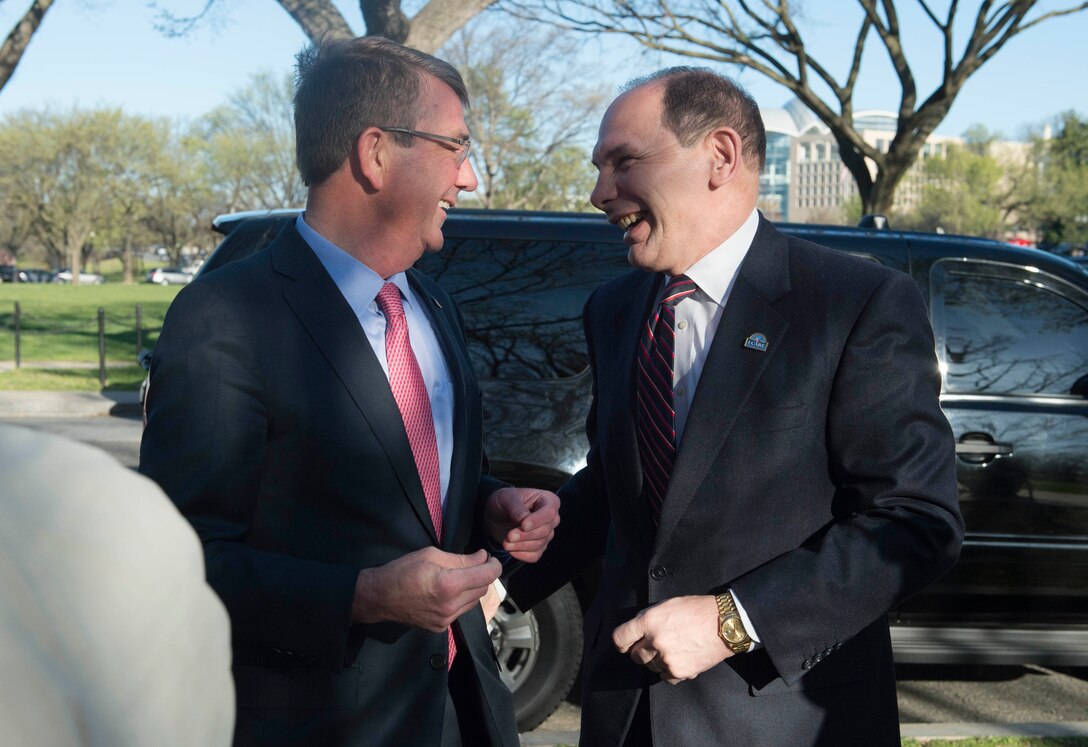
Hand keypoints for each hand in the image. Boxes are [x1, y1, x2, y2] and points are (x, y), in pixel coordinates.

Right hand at [352, 547, 500, 631]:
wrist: (380, 597)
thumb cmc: (403, 571)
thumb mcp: (432, 555)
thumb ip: (461, 559)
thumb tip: (483, 558)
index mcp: (450, 585)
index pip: (487, 576)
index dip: (494, 565)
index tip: (491, 559)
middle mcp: (451, 606)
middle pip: (483, 589)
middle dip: (483, 575)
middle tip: (475, 564)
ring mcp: (446, 620)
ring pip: (474, 602)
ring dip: (473, 589)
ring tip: (460, 578)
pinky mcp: (441, 627)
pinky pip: (461, 612)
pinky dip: (461, 601)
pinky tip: (449, 592)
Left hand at [484, 487, 559, 561]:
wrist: (496, 515)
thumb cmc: (504, 502)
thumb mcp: (506, 498)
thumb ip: (516, 508)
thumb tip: (524, 520)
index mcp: (548, 500)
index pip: (549, 512)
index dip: (537, 520)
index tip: (523, 525)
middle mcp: (551, 518)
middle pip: (545, 531)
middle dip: (526, 535)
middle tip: (509, 536)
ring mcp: (547, 533)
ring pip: (540, 544)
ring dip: (521, 546)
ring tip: (506, 543)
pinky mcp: (539, 546)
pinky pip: (535, 555)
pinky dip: (523, 555)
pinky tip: (511, 550)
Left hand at [612, 595, 729, 684]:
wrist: (725, 625)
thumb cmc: (698, 610)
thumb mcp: (668, 604)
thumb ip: (649, 617)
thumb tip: (636, 629)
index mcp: (649, 621)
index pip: (620, 637)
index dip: (621, 642)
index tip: (625, 645)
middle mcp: (655, 641)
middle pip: (635, 656)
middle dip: (642, 651)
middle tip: (655, 645)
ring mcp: (667, 658)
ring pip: (651, 667)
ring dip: (658, 661)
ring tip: (674, 649)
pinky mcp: (679, 672)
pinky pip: (665, 677)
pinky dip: (670, 671)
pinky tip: (680, 659)